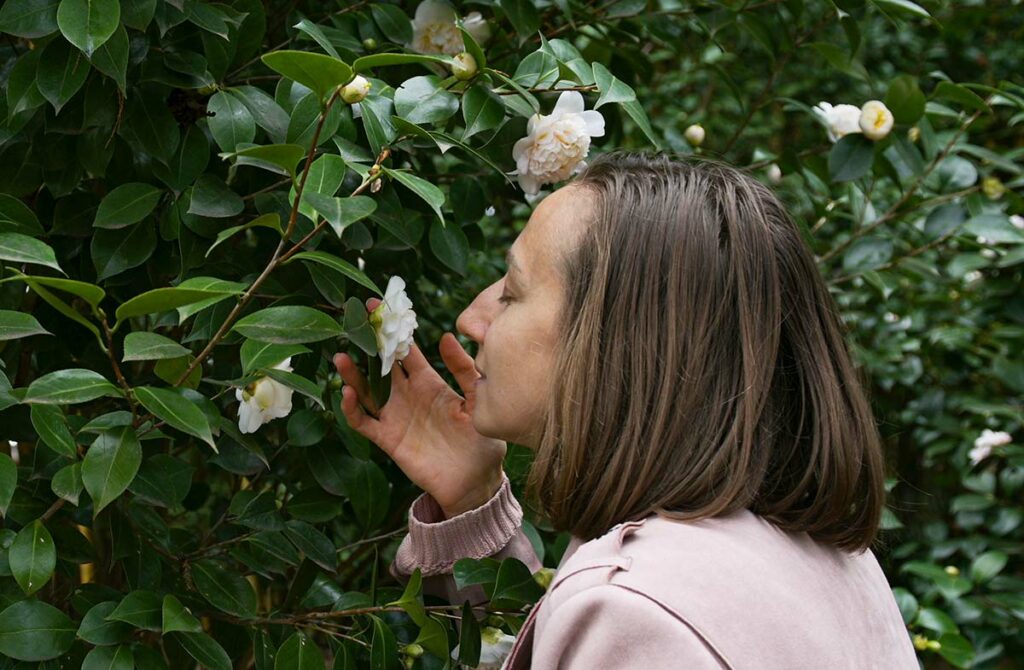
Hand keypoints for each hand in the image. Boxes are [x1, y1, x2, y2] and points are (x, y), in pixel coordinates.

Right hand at [333, 307, 505, 518]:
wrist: (477, 482)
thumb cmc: (483, 441)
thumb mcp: (478, 399)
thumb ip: (463, 369)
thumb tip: (446, 335)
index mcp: (429, 383)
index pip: (406, 352)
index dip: (393, 331)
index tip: (378, 308)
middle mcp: (408, 396)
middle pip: (381, 367)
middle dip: (367, 347)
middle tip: (352, 323)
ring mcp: (396, 417)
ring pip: (367, 392)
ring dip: (353, 376)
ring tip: (341, 357)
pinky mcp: (389, 440)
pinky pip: (365, 422)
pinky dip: (353, 409)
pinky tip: (347, 394)